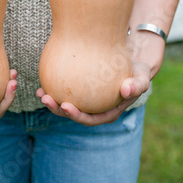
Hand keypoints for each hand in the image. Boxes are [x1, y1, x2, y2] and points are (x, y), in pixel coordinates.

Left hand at [36, 61, 150, 125]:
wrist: (132, 63)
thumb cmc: (137, 72)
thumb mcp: (142, 78)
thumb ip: (137, 85)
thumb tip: (125, 91)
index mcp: (107, 112)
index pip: (90, 119)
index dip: (76, 116)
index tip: (65, 106)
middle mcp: (94, 109)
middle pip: (73, 113)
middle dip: (57, 109)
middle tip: (46, 98)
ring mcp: (86, 100)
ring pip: (66, 103)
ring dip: (52, 100)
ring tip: (40, 92)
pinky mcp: (80, 90)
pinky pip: (65, 89)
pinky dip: (54, 85)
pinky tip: (44, 79)